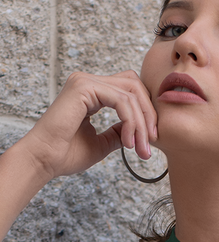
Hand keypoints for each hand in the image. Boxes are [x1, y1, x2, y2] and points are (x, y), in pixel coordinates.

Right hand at [20, 70, 157, 179]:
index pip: (129, 90)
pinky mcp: (84, 88)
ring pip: (130, 93)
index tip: (150, 141)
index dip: (145, 113)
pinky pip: (121, 100)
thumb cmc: (66, 154)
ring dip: (141, 123)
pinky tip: (128, 142)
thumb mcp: (102, 142)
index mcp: (91, 92)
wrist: (44, 160)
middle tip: (151, 142)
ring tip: (141, 148)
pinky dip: (131, 121)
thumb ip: (119, 132)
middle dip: (148, 115)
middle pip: (134, 86)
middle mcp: (88, 82)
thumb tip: (137, 129)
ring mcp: (85, 81)